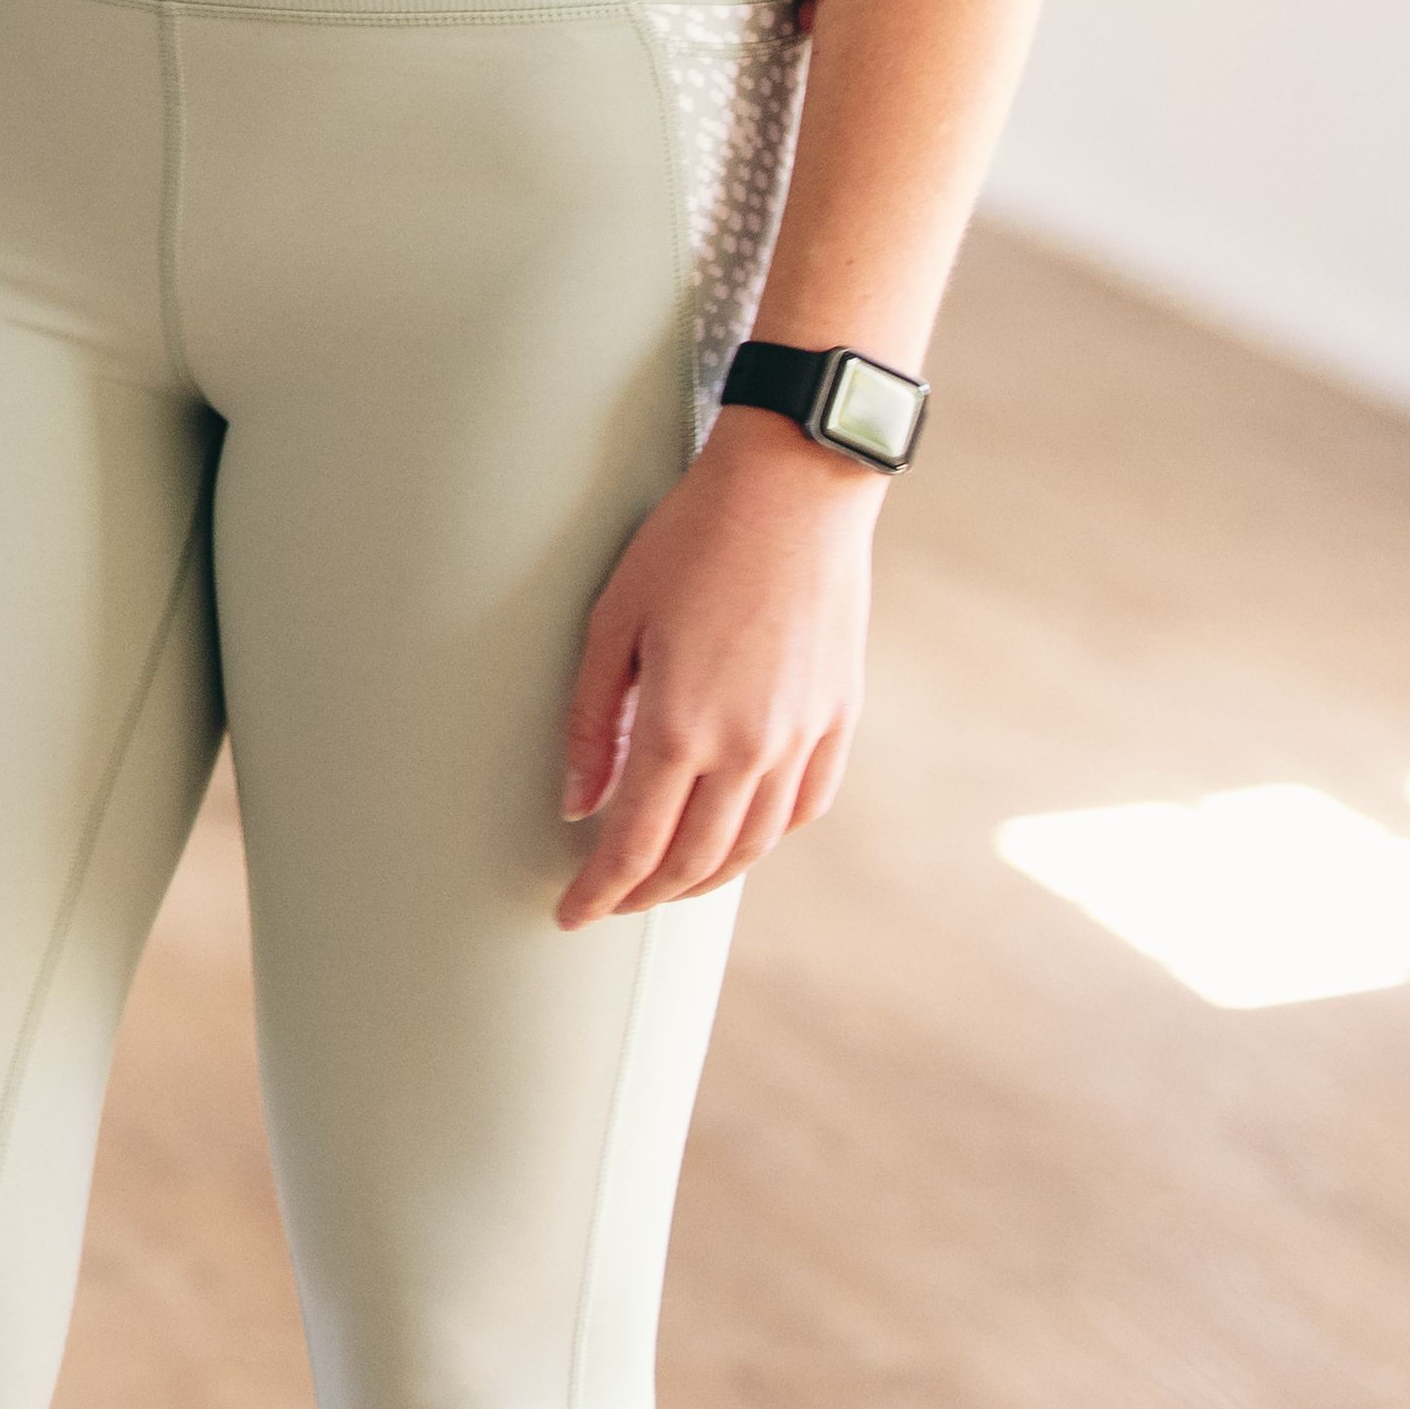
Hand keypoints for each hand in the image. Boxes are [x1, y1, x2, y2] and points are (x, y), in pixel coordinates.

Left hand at [553, 422, 875, 923]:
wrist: (794, 492)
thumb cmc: (688, 542)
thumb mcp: (612, 622)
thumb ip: (592, 721)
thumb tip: (577, 802)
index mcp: (683, 726)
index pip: (634, 844)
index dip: (600, 892)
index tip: (569, 916)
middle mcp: (751, 748)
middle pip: (694, 860)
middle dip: (645, 895)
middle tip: (607, 903)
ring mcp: (804, 737)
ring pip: (754, 845)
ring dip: (704, 878)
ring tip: (663, 884)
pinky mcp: (840, 718)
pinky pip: (805, 806)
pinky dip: (766, 839)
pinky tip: (739, 841)